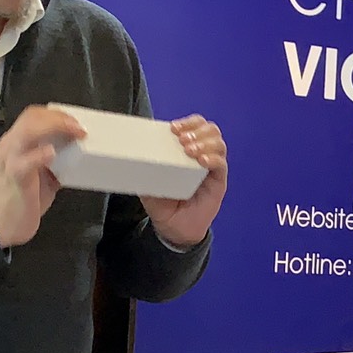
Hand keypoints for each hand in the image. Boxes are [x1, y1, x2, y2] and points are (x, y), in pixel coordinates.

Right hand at [0, 104, 84, 247]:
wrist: (0, 223)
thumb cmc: (21, 198)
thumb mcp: (41, 173)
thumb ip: (56, 160)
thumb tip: (79, 153)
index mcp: (16, 143)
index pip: (34, 116)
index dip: (56, 114)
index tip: (76, 121)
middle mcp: (11, 146)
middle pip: (31, 118)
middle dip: (59, 118)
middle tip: (79, 127)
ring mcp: (10, 160)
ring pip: (27, 132)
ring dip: (53, 128)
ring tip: (73, 133)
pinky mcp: (15, 178)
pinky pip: (24, 162)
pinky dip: (39, 155)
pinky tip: (51, 153)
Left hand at [142, 115, 227, 248]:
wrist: (174, 229)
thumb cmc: (163, 205)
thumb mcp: (148, 185)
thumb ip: (144, 170)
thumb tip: (130, 157)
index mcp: (184, 151)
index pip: (194, 125)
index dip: (188, 122)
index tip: (173, 128)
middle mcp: (201, 154)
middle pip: (210, 129)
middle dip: (197, 130)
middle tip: (182, 140)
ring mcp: (211, 167)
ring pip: (218, 142)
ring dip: (204, 142)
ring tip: (190, 151)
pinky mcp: (218, 181)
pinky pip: (222, 164)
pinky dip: (213, 159)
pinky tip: (202, 162)